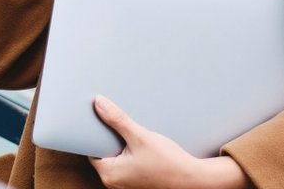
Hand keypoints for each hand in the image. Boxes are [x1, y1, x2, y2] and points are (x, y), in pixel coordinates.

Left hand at [89, 96, 252, 188]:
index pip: (90, 148)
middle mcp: (113, 182)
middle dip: (108, 137)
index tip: (97, 117)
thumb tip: (98, 103)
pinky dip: (128, 152)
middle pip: (102, 152)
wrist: (194, 179)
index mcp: (109, 174)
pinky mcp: (135, 182)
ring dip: (120, 144)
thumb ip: (117, 120)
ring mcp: (124, 184)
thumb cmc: (169, 162)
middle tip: (118, 121)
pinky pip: (124, 163)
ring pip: (114, 157)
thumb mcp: (140, 136)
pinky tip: (139, 144)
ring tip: (132, 133)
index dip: (93, 132)